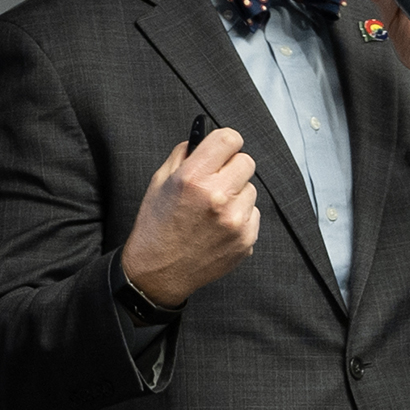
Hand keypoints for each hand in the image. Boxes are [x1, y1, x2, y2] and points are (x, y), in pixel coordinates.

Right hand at [121, 128, 259, 306]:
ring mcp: (235, 220)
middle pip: (247, 161)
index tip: (223, 148)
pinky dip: (240, 216)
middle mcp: (218, 196)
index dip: (226, 142)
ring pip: (251, 189)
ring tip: (213, 210)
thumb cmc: (156, 226)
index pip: (229, 139)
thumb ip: (184, 154)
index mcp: (193, 177)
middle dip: (232, 167)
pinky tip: (218, 227)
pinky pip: (254, 213)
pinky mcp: (246, 239)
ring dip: (237, 194)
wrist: (157, 273)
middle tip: (217, 180)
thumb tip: (204, 137)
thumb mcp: (159, 181)